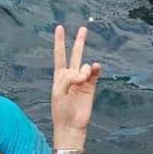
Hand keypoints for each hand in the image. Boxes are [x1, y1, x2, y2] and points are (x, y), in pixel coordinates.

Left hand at [51, 26, 100, 145]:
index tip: (59, 28)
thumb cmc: (61, 110)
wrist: (71, 125)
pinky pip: (94, 74)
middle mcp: (71, 76)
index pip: (59, 54)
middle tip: (83, 28)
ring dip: (85, 68)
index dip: (59, 41)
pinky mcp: (91, 87)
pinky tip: (95, 68)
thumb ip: (68, 78)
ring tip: (84, 77)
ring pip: (85, 65)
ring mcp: (82, 81)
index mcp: (59, 76)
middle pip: (75, 54)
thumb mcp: (58, 92)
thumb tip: (83, 72)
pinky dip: (95, 69)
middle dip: (79, 41)